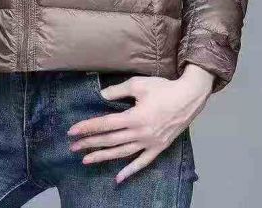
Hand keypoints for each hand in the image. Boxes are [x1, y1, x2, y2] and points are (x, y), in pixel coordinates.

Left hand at [66, 67, 213, 183]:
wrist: (188, 97)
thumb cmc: (163, 89)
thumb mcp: (138, 85)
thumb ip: (118, 91)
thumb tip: (101, 96)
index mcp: (134, 117)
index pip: (105, 124)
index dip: (88, 127)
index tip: (73, 131)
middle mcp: (140, 133)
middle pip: (110, 140)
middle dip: (90, 143)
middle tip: (73, 147)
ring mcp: (150, 143)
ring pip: (122, 153)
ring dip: (103, 157)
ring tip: (87, 160)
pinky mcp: (158, 147)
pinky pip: (142, 162)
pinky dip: (130, 171)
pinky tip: (118, 178)